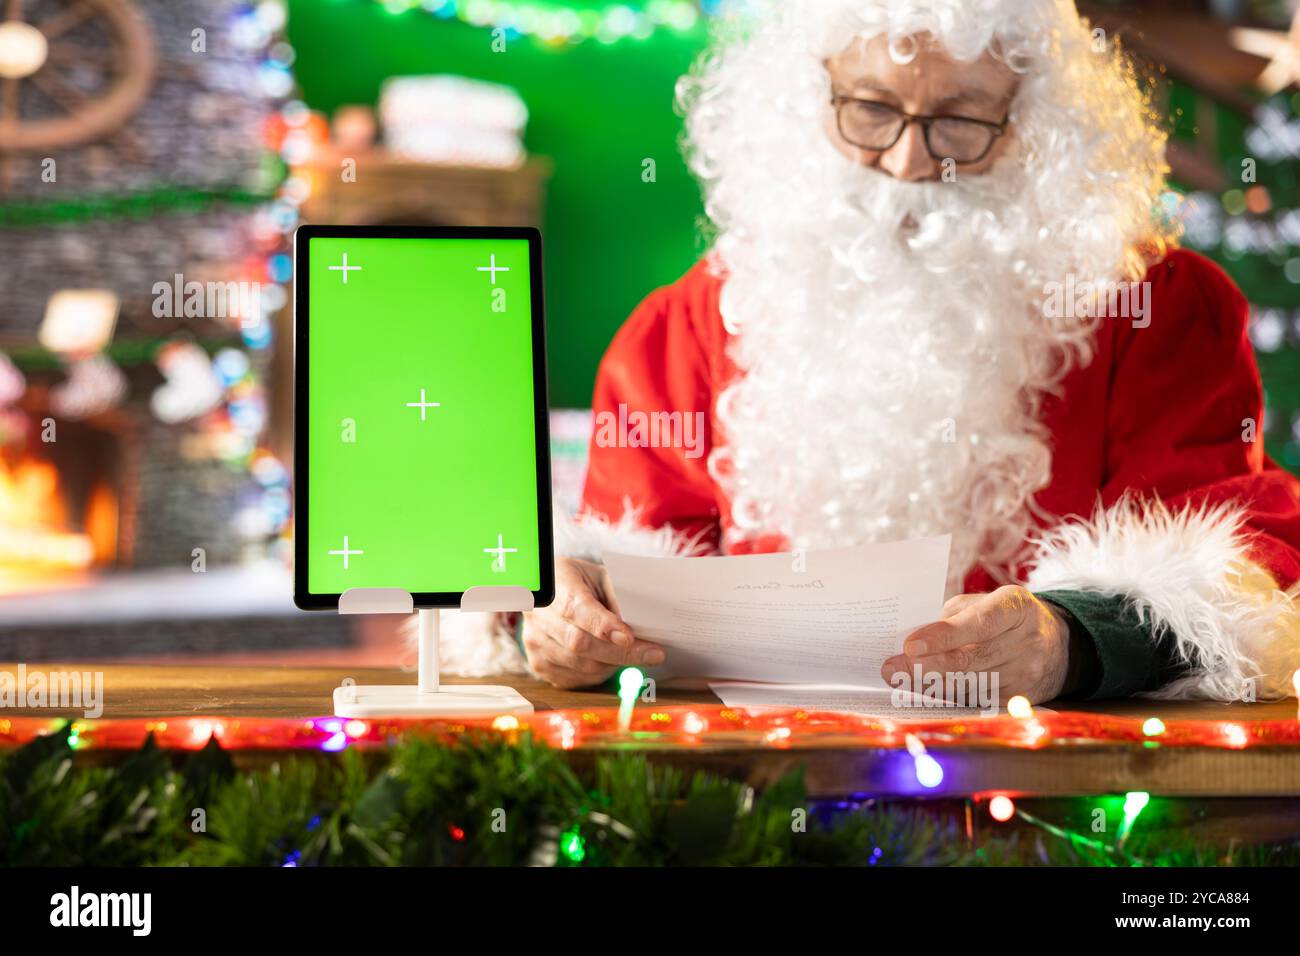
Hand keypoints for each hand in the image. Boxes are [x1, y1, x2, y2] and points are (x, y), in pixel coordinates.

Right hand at [522, 557, 664, 688]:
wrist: (547, 592)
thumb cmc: (580, 583)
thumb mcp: (599, 576)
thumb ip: (618, 595)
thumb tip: (642, 622)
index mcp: (555, 587)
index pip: (576, 609)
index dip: (603, 626)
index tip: (629, 637)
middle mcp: (539, 616)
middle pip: (580, 643)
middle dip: (621, 653)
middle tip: (654, 654)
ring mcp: (535, 642)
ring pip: (580, 665)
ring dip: (613, 664)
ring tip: (632, 654)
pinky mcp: (538, 664)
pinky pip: (575, 679)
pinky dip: (599, 674)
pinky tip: (609, 662)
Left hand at [880, 585, 1070, 704]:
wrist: (1058, 646)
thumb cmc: (1006, 618)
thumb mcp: (988, 602)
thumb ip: (954, 615)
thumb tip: (916, 639)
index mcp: (1016, 607)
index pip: (979, 622)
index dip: (944, 635)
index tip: (911, 644)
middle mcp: (1026, 641)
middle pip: (972, 659)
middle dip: (927, 665)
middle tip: (893, 668)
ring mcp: (1027, 674)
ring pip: (970, 684)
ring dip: (931, 685)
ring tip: (899, 680)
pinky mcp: (1022, 699)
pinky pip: (978, 701)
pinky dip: (948, 697)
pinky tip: (924, 692)